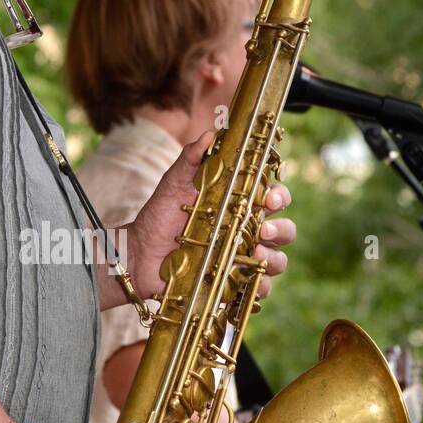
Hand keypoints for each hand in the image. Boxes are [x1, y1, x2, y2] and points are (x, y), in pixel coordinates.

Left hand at [126, 130, 295, 301]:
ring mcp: (241, 259)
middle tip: (265, 229)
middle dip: (282, 228)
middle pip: (284, 230)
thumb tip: (210, 134)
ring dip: (275, 257)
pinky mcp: (232, 283)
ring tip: (255, 254)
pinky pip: (260, 288)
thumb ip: (192, 160)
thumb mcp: (173, 185)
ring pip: (278, 260)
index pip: (273, 198)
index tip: (270, 198)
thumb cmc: (158, 218)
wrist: (138, 256)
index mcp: (238, 205)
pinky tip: (250, 281)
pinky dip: (261, 286)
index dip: (279, 196)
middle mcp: (245, 232)